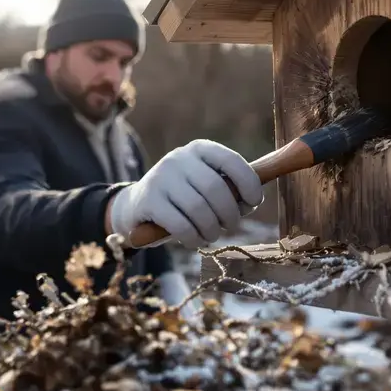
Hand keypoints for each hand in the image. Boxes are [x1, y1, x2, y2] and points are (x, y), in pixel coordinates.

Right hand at [107, 139, 263, 248]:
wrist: (138, 207)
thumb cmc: (184, 199)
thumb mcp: (205, 186)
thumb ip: (229, 189)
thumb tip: (251, 201)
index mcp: (199, 149)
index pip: (231, 161)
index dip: (248, 183)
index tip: (253, 203)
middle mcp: (179, 159)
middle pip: (216, 189)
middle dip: (230, 214)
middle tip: (230, 226)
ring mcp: (161, 178)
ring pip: (198, 209)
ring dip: (211, 230)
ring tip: (211, 235)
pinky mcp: (148, 201)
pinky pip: (180, 225)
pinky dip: (193, 238)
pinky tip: (194, 241)